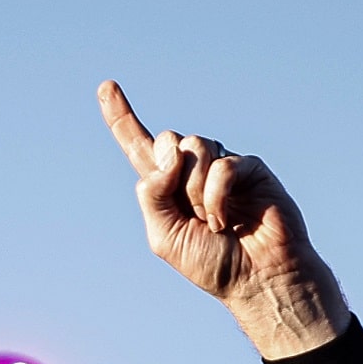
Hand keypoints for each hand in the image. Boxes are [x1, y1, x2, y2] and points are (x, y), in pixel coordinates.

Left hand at [98, 80, 348, 358]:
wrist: (256, 278)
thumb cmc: (211, 262)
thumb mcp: (164, 236)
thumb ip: (153, 194)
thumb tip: (169, 152)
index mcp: (165, 185)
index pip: (137, 145)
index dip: (121, 117)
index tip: (106, 86)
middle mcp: (191, 169)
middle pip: (167, 139)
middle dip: (172, 176)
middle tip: (192, 214)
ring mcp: (221, 165)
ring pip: (194, 147)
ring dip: (196, 192)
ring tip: (213, 221)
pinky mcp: (250, 167)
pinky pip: (222, 165)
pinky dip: (217, 196)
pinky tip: (227, 220)